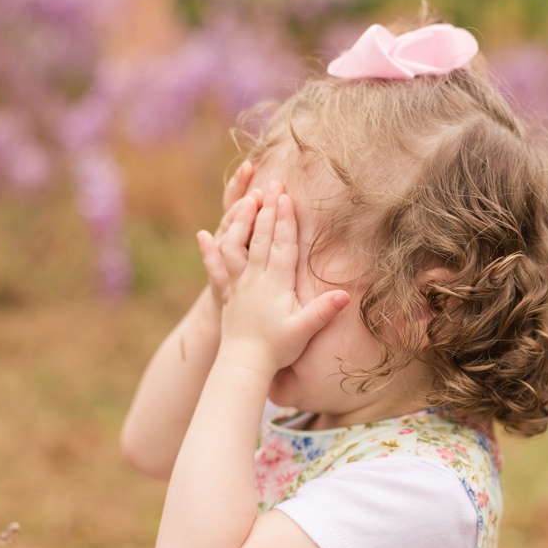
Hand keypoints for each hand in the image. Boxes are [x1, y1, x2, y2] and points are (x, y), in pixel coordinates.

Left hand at [199, 190, 349, 373]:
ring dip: (241, 221)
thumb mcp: (303, 330)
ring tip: (247, 199)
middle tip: (272, 182)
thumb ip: (322, 311)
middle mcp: (254, 278)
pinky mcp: (226, 293)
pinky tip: (203, 234)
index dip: (285, 219)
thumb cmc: (277, 348)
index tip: (286, 196)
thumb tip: (345, 295)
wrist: (244, 365)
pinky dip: (208, 251)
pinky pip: (214, 268)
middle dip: (268, 208)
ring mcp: (238, 284)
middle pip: (261, 236)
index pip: (282, 244)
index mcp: (275, 283)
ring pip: (236, 245)